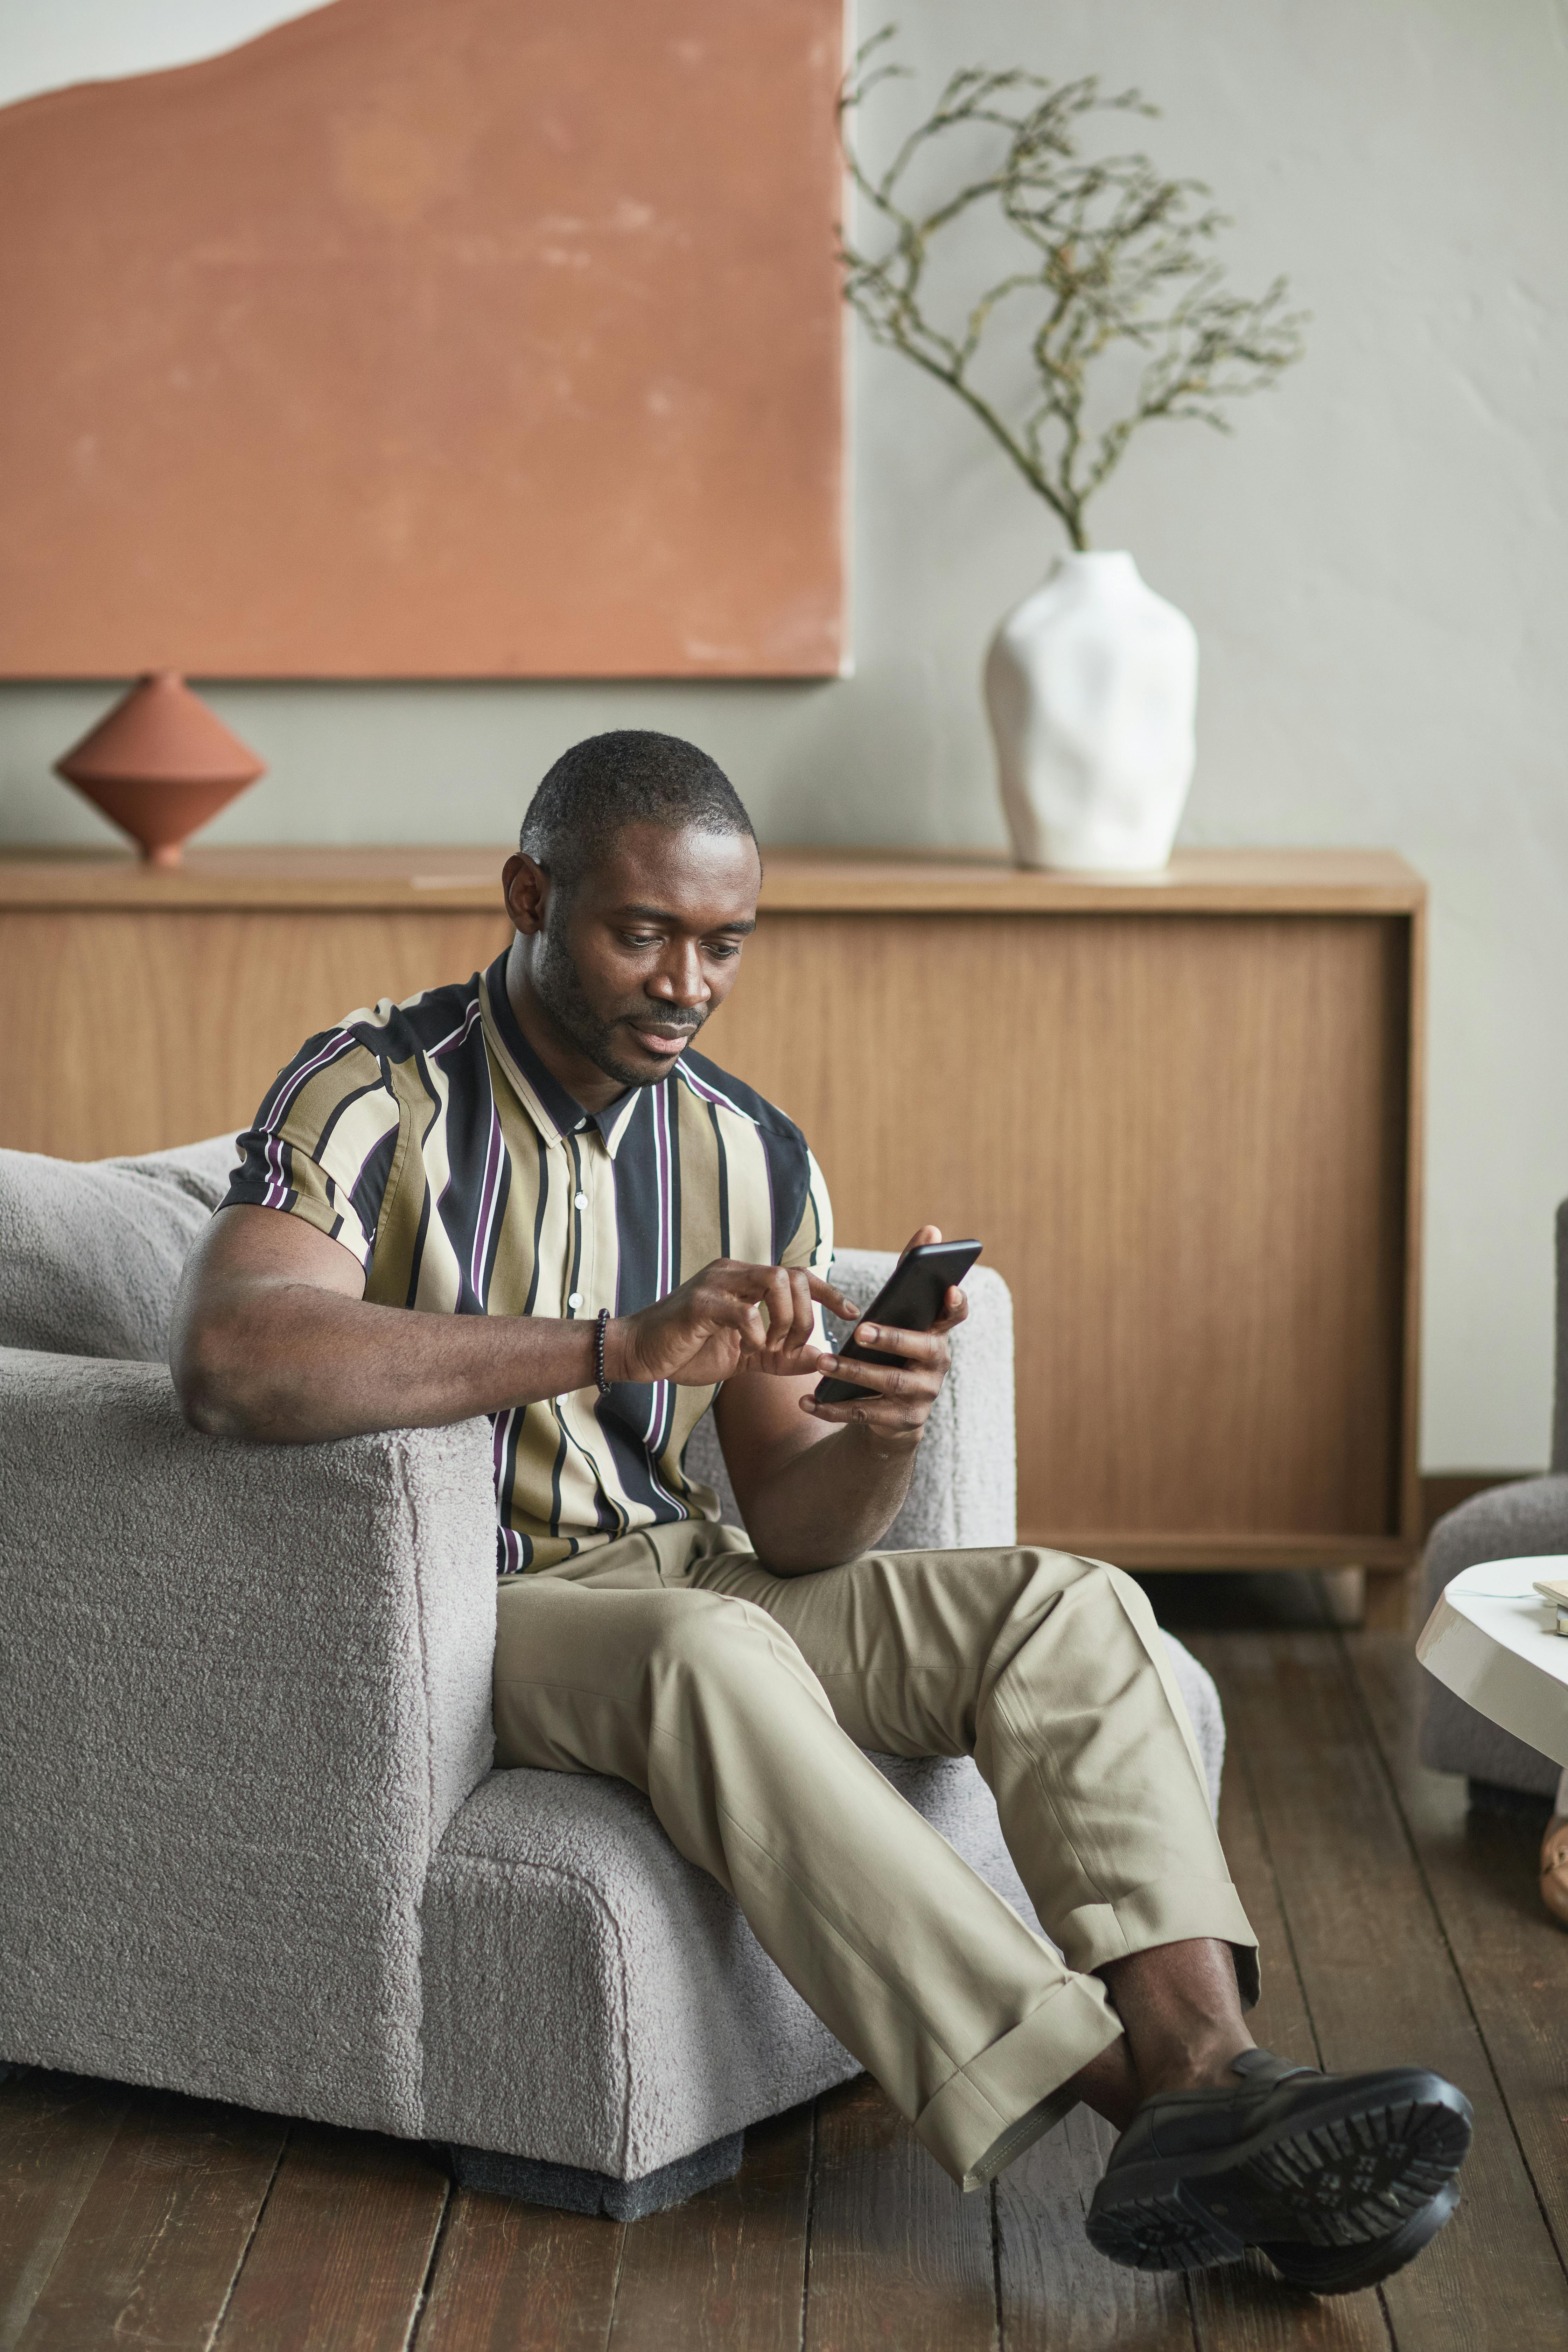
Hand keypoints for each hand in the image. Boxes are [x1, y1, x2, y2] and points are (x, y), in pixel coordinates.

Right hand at [608, 1259, 860, 1388]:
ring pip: (774, 1281)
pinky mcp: (698, 1304)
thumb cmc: (687, 1350)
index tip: (851, 1312)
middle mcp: (733, 1273)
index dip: (828, 1292)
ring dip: (785, 1319)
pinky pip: (743, 1312)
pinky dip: (756, 1334)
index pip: (796, 1275)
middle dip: (804, 1315)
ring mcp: (715, 1284)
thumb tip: (819, 1358)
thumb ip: (780, 1356)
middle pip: (791, 1276)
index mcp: (744, 1281)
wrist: (639, 1354)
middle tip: (792, 1347)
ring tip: (772, 1347)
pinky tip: (749, 1350)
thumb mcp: (744, 1356)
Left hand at [800, 1224, 968, 1453]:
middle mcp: (936, 1365)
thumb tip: (930, 1228)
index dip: (955, 1304)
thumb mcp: (901, 1317)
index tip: (950, 1289)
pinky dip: (832, 1409)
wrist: (896, 1413)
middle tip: (860, 1332)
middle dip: (890, 1340)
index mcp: (937, 1334)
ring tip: (822, 1362)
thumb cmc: (895, 1351)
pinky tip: (807, 1401)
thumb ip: (908, 1276)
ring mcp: (921, 1395)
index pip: (955, 1315)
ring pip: (887, 1384)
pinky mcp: (901, 1422)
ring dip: (853, 1373)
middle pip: (917, 1350)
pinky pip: (863, 1415)